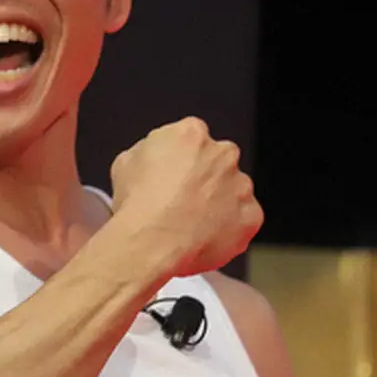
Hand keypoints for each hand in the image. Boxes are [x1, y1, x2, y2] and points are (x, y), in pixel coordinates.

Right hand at [110, 117, 262, 276]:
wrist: (151, 241)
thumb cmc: (137, 204)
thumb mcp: (125, 163)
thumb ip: (149, 152)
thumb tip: (155, 159)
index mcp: (191, 134)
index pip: (193, 139)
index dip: (182, 160)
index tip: (175, 176)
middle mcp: (222, 154)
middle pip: (218, 162)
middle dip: (206, 178)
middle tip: (184, 201)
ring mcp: (241, 185)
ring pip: (234, 191)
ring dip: (219, 203)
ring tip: (192, 225)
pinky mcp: (252, 215)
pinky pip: (244, 220)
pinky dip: (230, 229)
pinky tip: (205, 238)